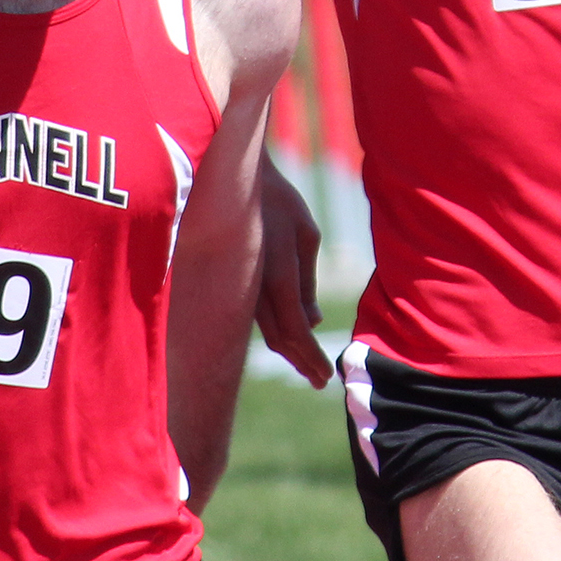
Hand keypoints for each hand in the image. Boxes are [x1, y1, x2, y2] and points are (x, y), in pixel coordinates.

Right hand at [253, 155, 333, 388]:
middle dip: (301, 361)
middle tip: (319, 381)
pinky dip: (277, 330)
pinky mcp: (237, 280)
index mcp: (277, 276)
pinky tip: (291, 335)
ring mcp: (243, 285)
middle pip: (279, 338)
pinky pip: (258, 315)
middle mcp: (255, 288)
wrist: (235, 179)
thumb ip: (307, 282)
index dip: (309, 357)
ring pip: (266, 330)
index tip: (325, 377)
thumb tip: (312, 320)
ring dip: (289, 350)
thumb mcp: (306, 235)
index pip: (295, 331)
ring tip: (308, 367)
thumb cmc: (279, 202)